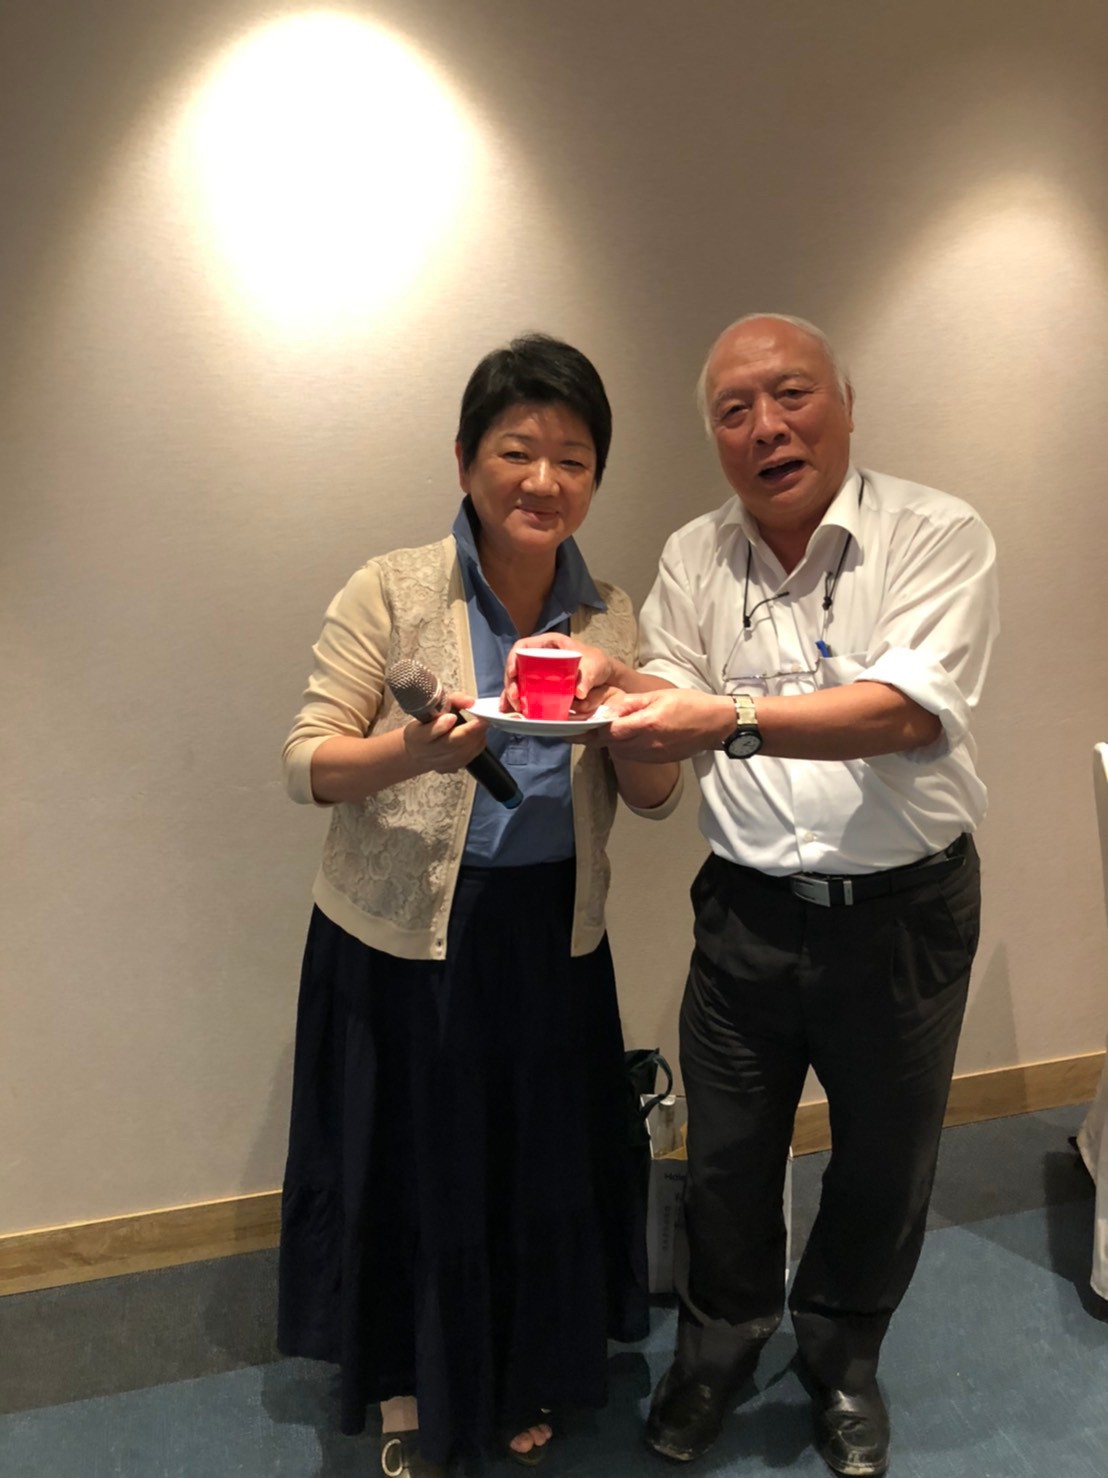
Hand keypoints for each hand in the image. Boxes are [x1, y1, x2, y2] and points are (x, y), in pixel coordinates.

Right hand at [402, 693, 489, 773]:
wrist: (419, 750)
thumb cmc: (426, 724)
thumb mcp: (434, 707)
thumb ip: (452, 700)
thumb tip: (470, 702)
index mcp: (417, 736)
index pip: (428, 733)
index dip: (440, 726)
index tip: (452, 717)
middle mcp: (426, 752)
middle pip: (450, 743)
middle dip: (470, 731)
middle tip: (483, 719)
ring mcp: (439, 763)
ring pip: (463, 752)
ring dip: (476, 737)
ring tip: (482, 725)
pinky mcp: (451, 768)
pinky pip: (469, 757)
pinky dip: (477, 745)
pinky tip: (479, 735)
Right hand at [502, 634, 619, 713]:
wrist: (604, 676)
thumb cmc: (597, 664)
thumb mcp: (594, 667)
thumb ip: (587, 678)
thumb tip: (579, 693)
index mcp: (548, 643)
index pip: (523, 646)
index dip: (513, 658)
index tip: (512, 673)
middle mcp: (540, 656)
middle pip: (516, 666)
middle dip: (511, 682)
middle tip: (515, 696)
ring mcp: (538, 671)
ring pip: (518, 680)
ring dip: (512, 694)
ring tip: (514, 707)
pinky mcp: (541, 685)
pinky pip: (524, 691)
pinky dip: (518, 701)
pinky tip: (513, 711)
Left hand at [599, 688, 732, 761]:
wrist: (715, 724)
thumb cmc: (690, 704)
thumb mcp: (659, 695)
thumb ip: (631, 703)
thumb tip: (609, 709)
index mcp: (648, 724)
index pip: (610, 731)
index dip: (594, 728)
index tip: (582, 724)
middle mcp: (648, 743)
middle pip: (612, 744)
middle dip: (599, 736)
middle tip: (590, 726)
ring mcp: (654, 754)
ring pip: (621, 752)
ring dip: (612, 742)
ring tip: (609, 730)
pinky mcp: (659, 760)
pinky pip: (634, 756)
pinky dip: (626, 748)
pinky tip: (628, 737)